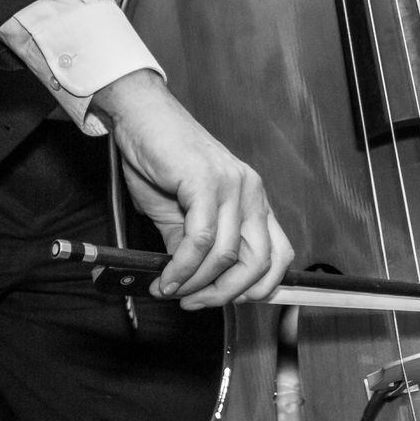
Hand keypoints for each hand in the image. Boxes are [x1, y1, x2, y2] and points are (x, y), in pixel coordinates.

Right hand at [89, 69, 294, 309]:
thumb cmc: (162, 158)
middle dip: (226, 295)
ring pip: (228, 255)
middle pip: (260, 262)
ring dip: (196, 284)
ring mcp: (232, 184)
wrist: (141, 117)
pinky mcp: (206, 181)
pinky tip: (167, 275)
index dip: (257, 288)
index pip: (279, 254)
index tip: (224, 302)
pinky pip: (201, 239)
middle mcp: (250, 191)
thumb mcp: (182, 212)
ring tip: (171, 290)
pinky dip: (182, 267)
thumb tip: (191, 284)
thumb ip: (194, 247)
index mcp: (253, 199)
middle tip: (194, 303)